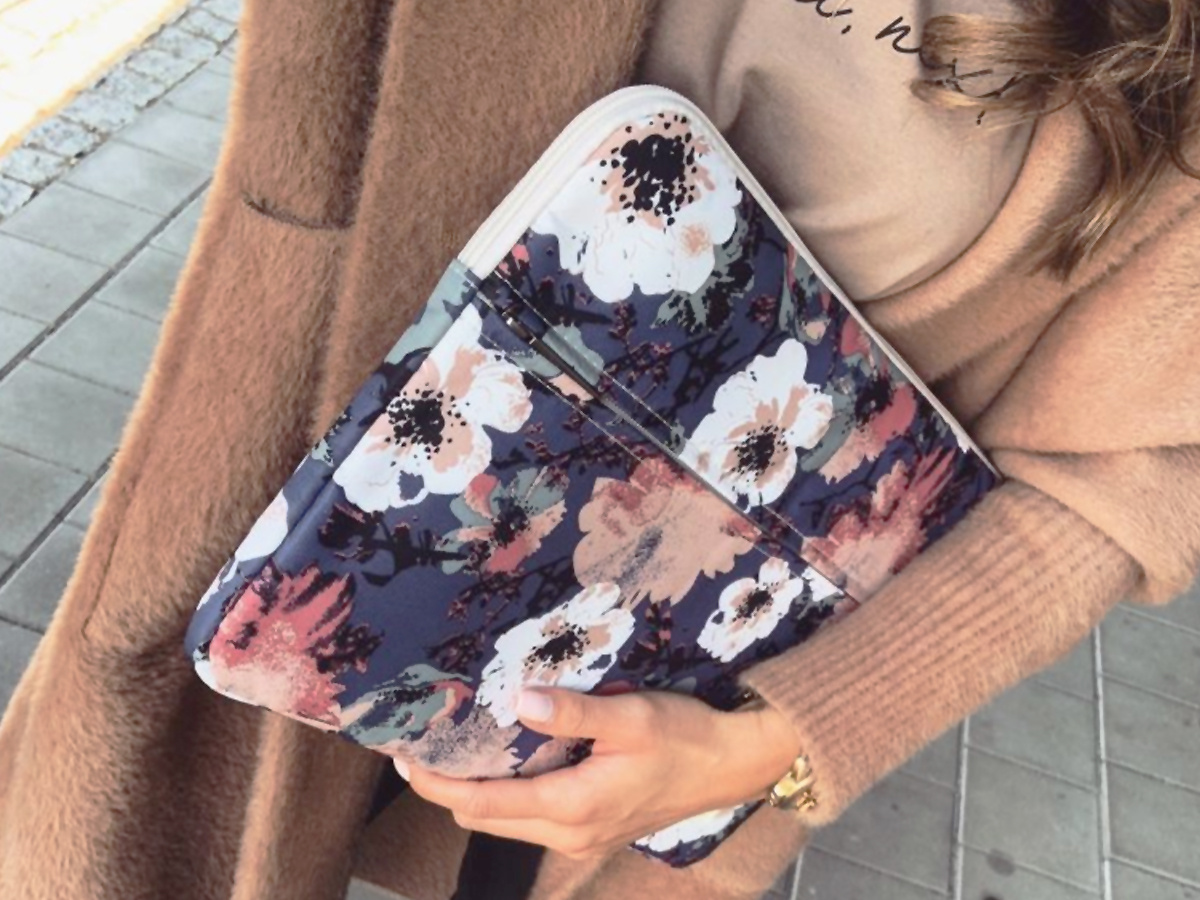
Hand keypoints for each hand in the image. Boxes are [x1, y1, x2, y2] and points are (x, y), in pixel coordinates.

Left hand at [398, 686, 803, 859]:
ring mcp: (582, 838)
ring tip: (458, 748)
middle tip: (425, 743)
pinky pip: (533, 820)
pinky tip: (509, 759)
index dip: (437, 783)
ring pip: (508, 822)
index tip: (405, 757)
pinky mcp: (594, 830)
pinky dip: (510, 796)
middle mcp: (570, 834)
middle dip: (449, 787)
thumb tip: (518, 699)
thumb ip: (574, 712)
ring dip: (478, 792)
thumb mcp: (633, 716)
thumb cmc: (687, 737)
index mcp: (573, 807)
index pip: (483, 802)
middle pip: (486, 818)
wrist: (733, 765)